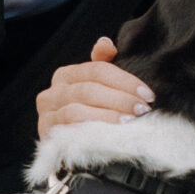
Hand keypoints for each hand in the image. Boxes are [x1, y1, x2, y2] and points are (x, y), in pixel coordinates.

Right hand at [36, 36, 154, 137]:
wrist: (71, 151)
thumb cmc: (90, 114)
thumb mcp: (98, 88)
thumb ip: (103, 64)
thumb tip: (105, 42)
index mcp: (66, 75)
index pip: (97, 70)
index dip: (125, 81)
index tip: (148, 94)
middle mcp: (52, 93)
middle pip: (88, 90)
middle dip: (120, 99)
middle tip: (143, 109)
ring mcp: (46, 115)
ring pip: (77, 112)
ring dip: (107, 116)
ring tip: (130, 122)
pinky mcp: (46, 137)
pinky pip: (69, 132)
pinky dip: (91, 133)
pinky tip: (111, 136)